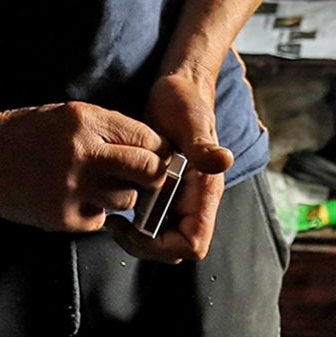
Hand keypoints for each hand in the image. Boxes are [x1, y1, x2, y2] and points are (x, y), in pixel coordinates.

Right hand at [0, 102, 167, 231]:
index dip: (157, 150)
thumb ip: (107, 130)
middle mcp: (82, 153)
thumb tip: (149, 150)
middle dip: (152, 176)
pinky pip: (98, 220)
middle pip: (147, 171)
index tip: (156, 157)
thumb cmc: (24, 132)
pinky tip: (76, 200)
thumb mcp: (67, 115)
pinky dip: (95, 213)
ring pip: (127, 200)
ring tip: (102, 188)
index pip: (146, 138)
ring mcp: (71, 188)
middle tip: (145, 178)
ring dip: (123, 197)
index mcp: (86, 121)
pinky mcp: (61, 216)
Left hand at [107, 70, 232, 263]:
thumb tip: (224, 161)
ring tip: (111, 216)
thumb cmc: (184, 101)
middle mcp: (194, 201)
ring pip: (159, 238)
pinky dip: (131, 220)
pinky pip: (149, 220)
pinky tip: (112, 200)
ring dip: (135, 236)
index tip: (137, 229)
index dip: (164, 247)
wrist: (174, 87)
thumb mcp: (191, 121)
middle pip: (173, 249)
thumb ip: (203, 145)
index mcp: (206, 192)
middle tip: (116, 226)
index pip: (192, 243)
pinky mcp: (162, 191)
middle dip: (144, 245)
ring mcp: (178, 198)